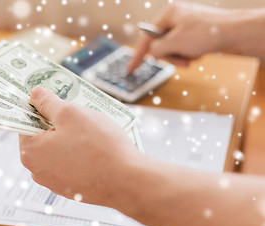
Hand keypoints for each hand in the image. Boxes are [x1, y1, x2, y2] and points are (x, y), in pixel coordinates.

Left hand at [19, 87, 140, 205]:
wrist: (127, 181)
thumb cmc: (98, 146)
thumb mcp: (70, 113)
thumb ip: (48, 102)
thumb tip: (36, 95)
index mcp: (30, 152)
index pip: (25, 122)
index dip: (39, 107)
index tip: (52, 99)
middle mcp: (38, 171)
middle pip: (42, 137)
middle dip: (57, 122)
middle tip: (76, 112)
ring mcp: (56, 182)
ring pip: (58, 150)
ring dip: (70, 137)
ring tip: (90, 130)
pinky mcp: (72, 188)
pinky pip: (71, 163)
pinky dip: (79, 153)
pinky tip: (95, 147)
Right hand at [128, 2, 260, 70]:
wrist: (236, 32)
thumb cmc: (207, 33)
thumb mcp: (174, 43)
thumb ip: (156, 49)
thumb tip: (152, 53)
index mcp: (168, 14)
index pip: (147, 37)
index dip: (138, 55)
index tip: (131, 68)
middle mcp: (176, 18)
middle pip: (161, 45)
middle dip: (171, 56)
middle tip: (182, 60)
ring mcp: (186, 26)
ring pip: (173, 49)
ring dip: (182, 56)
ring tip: (194, 55)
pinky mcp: (195, 33)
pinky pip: (184, 49)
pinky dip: (190, 54)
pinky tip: (200, 52)